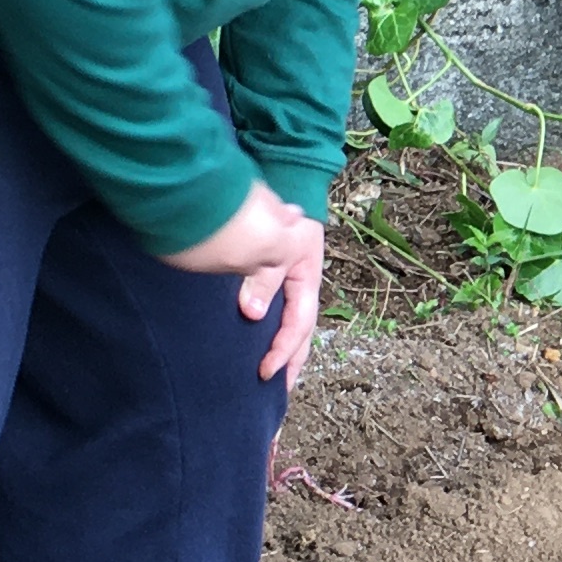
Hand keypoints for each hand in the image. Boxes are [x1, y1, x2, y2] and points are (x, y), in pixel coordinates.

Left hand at [161, 182, 326, 388]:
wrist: (272, 170)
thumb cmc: (272, 204)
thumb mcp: (274, 240)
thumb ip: (264, 276)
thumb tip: (253, 314)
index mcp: (307, 272)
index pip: (300, 321)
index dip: (284, 350)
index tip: (264, 374)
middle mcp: (299, 276)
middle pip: (300, 326)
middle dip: (291, 360)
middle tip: (276, 391)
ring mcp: (284, 273)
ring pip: (288, 318)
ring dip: (282, 346)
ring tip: (272, 375)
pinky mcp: (264, 267)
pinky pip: (272, 306)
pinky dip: (269, 327)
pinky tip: (258, 340)